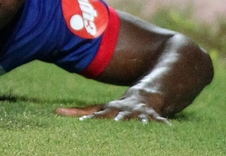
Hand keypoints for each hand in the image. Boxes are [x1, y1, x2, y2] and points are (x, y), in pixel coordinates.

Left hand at [55, 97, 170, 124]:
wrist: (145, 96)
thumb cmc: (118, 108)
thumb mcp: (100, 108)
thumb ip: (80, 111)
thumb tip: (56, 112)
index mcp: (111, 111)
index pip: (99, 116)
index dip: (92, 120)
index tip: (84, 124)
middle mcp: (125, 112)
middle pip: (120, 118)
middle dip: (118, 122)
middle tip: (115, 127)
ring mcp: (140, 114)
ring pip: (141, 119)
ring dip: (141, 123)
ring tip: (143, 128)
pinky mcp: (155, 116)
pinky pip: (161, 121)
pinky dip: (164, 125)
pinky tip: (169, 130)